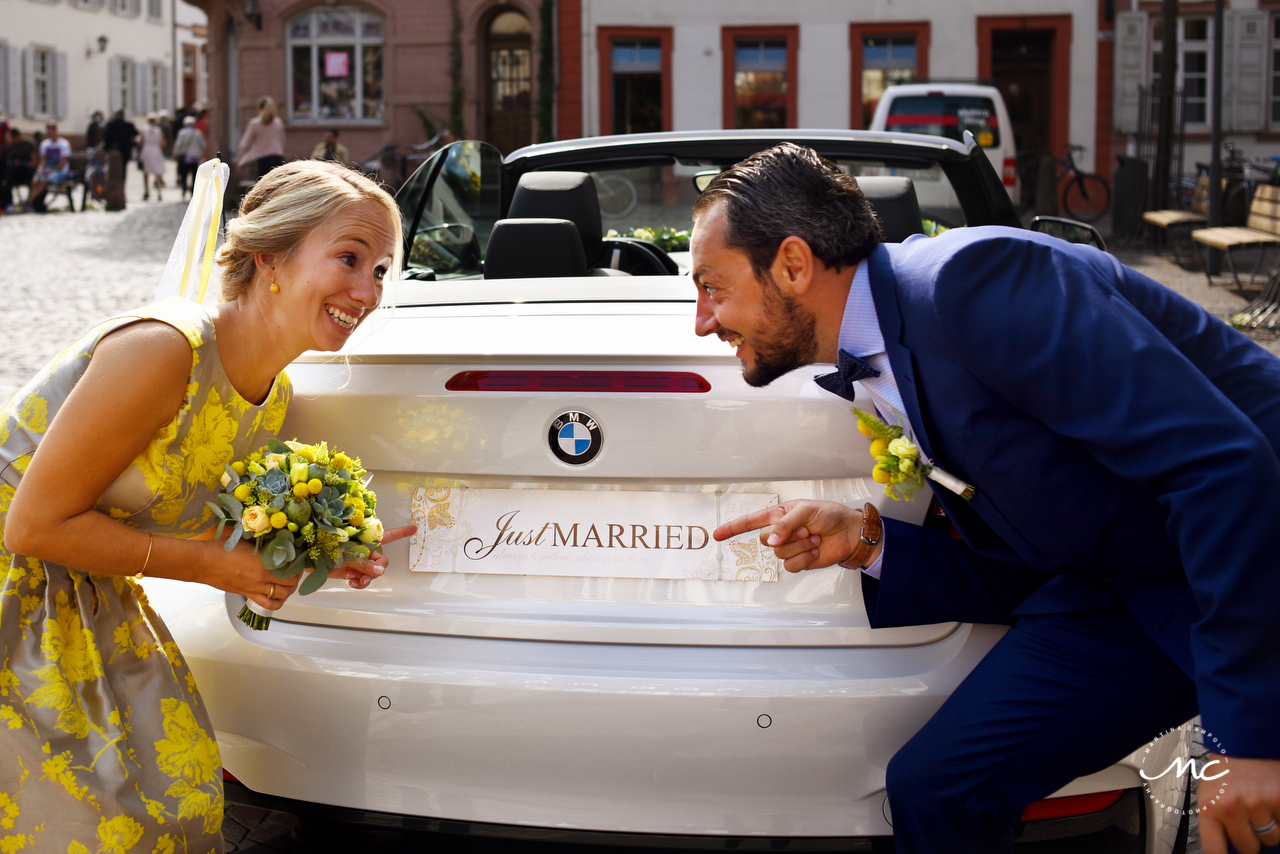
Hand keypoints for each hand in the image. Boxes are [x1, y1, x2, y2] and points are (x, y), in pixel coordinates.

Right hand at [212, 538, 299, 611]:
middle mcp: (262, 576)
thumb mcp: (247, 540)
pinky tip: (277, 598)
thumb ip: (263, 542)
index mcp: (264, 560)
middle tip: (295, 573)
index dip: (299, 565)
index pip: (291, 566)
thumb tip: (276, 539)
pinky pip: (267, 605)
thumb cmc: (222, 548)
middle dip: (296, 578)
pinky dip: (276, 604)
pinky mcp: (247, 595)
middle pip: (290, 583)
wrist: (203, 562)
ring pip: (281, 596)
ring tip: (288, 585)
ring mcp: (255, 588)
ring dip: (288, 591)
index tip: (300, 561)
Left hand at [328, 525, 416, 589]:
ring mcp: (358, 560)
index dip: (401, 533)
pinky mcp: (351, 570)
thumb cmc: (323, 547)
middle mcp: (364, 549)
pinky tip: (352, 582)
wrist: (305, 559)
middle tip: (365, 576)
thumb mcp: (345, 554)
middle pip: (381, 561)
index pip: (387, 535)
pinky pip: (364, 579)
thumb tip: (381, 571)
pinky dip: (360, 583)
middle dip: (376, 570)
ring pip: (373, 572)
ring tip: (356, 581)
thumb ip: (364, 563)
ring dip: (367, 578)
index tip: (414, 529)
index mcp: (364, 539)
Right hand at [713, 499, 867, 572]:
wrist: (849, 533)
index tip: (717, 535)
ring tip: (813, 538)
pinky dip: (804, 558)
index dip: (732, 528)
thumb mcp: (806, 510)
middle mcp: (780, 532)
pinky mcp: (798, 562)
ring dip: (799, 546)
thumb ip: (785, 524)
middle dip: (786, 535)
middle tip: (806, 529)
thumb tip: (771, 541)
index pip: (749, 521)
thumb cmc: (830, 515)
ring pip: (779, 554)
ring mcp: (788, 548)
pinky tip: (814, 551)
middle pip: (764, 539)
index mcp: (778, 515)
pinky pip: (790, 566)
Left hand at [1200, 756, 1279, 853]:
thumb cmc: (1227, 768)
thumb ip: (1217, 822)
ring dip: (1269, 826)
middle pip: (1248, 848)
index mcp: (1208, 807)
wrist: (1245, 741)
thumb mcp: (1210, 794)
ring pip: (1270, 838)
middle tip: (1249, 816)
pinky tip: (1273, 801)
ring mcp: (1257, 804)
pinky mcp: (1279, 799)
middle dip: (1251, 836)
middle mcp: (1231, 807)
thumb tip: (1229, 849)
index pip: (1215, 850)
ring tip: (1260, 803)